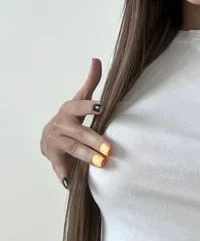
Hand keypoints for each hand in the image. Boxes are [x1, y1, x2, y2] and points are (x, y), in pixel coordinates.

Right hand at [40, 58, 111, 187]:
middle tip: (110, 148)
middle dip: (94, 140)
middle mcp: (61, 125)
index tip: (102, 107)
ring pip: (73, 149)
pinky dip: (63, 174)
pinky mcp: (54, 158)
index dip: (89, 106)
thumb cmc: (71, 116)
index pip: (79, 106)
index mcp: (69, 110)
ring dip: (87, 157)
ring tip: (103, 162)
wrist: (49, 137)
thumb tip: (96, 59)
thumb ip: (91, 81)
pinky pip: (59, 167)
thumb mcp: (80, 98)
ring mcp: (56, 142)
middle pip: (79, 132)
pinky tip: (69, 182)